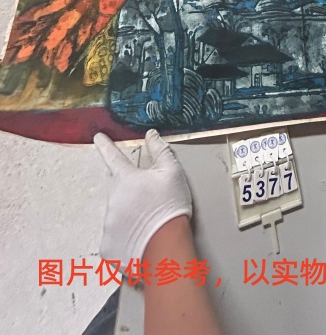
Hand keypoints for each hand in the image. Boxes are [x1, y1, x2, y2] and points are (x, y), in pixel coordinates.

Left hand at [94, 129, 192, 267]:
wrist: (166, 248)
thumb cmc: (170, 206)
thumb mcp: (172, 172)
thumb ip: (160, 150)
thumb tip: (150, 134)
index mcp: (125, 179)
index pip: (112, 156)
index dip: (105, 145)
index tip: (97, 137)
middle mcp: (112, 199)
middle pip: (116, 187)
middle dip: (126, 187)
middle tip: (143, 194)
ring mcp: (107, 224)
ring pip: (116, 213)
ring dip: (129, 214)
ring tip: (149, 223)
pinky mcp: (108, 247)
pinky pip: (115, 238)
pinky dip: (126, 237)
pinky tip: (141, 240)